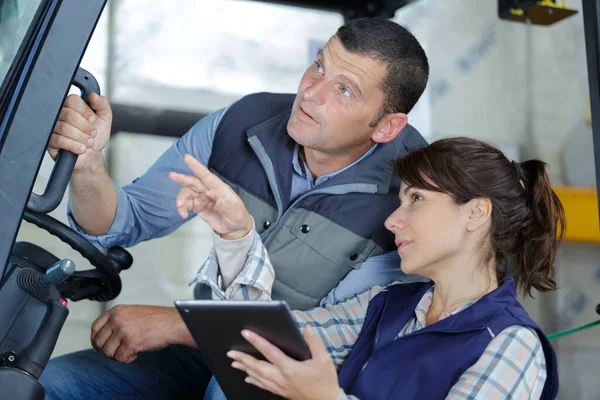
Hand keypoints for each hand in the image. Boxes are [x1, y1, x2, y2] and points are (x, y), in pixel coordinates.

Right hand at [48, 93, 111, 171]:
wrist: (91, 156)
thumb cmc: (96, 137)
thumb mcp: (105, 119)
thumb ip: (102, 104)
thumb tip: (94, 95)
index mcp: (72, 106)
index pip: (72, 100)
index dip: (85, 111)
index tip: (93, 120)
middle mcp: (60, 115)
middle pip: (68, 114)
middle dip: (85, 127)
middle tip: (92, 134)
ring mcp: (54, 127)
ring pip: (64, 128)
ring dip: (81, 137)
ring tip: (88, 142)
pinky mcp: (50, 141)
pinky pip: (59, 140)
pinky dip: (74, 145)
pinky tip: (80, 148)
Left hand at [90, 305, 191, 363]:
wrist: (172, 323)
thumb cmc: (158, 320)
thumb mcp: (133, 313)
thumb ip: (119, 321)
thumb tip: (107, 337)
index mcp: (117, 311)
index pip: (96, 327)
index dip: (96, 339)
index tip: (99, 346)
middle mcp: (117, 319)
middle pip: (99, 341)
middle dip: (107, 350)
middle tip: (117, 352)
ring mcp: (122, 330)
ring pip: (108, 352)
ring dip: (118, 355)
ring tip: (130, 352)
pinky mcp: (130, 342)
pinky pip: (120, 358)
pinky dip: (127, 359)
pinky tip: (136, 354)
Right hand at [169, 154, 252, 239]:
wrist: (234, 229)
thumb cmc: (238, 215)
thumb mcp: (236, 210)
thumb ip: (226, 204)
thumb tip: (217, 199)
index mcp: (219, 188)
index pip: (207, 176)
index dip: (197, 167)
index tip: (187, 158)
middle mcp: (209, 190)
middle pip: (194, 182)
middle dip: (183, 179)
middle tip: (172, 175)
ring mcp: (202, 198)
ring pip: (187, 193)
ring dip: (181, 199)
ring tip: (180, 208)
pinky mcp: (197, 206)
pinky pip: (186, 204)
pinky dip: (182, 208)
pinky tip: (183, 214)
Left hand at [227, 326, 341, 399]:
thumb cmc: (325, 380)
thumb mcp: (323, 359)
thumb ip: (314, 342)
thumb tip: (307, 328)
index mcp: (290, 368)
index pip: (270, 351)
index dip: (257, 341)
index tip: (246, 333)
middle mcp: (281, 378)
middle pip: (258, 367)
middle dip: (243, 359)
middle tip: (230, 352)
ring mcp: (280, 387)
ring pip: (258, 377)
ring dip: (245, 369)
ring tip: (233, 363)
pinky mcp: (281, 392)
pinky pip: (263, 386)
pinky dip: (253, 380)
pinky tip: (247, 377)